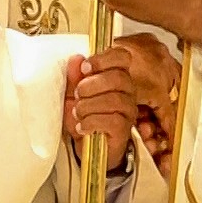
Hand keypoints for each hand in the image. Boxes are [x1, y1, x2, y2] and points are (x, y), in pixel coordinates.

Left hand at [63, 33, 178, 174]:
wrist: (87, 145)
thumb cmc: (84, 116)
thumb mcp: (73, 94)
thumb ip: (74, 77)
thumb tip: (76, 59)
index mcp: (116, 76)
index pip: (122, 57)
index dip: (104, 58)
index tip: (85, 67)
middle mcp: (127, 91)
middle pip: (117, 77)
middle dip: (90, 85)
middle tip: (77, 95)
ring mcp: (128, 110)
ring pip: (113, 99)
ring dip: (88, 106)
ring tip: (78, 113)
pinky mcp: (124, 129)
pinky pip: (112, 120)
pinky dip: (91, 122)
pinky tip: (82, 126)